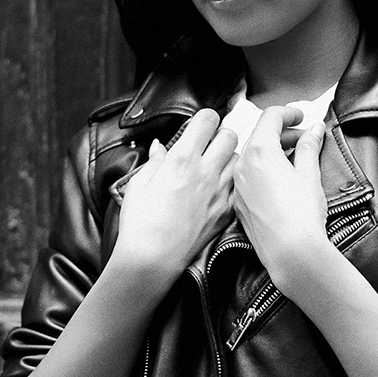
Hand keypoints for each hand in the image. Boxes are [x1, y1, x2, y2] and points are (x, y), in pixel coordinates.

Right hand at [113, 109, 236, 278]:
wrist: (153, 258)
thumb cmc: (141, 223)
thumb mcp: (139, 184)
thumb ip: (154, 161)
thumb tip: (159, 147)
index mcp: (182, 159)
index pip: (207, 120)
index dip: (204, 118)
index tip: (199, 124)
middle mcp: (206, 172)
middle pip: (230, 135)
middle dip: (220, 134)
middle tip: (208, 144)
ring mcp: (220, 192)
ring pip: (237, 160)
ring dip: (227, 158)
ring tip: (213, 166)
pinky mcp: (226, 212)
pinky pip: (238, 187)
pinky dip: (232, 183)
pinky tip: (218, 189)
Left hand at [233, 106, 330, 294]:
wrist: (290, 252)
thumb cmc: (302, 214)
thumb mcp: (309, 174)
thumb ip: (309, 147)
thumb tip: (313, 130)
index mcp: (260, 151)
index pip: (270, 117)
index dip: (288, 113)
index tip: (301, 116)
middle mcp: (242, 165)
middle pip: (260, 137)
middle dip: (283, 134)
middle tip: (305, 138)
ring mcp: (237, 186)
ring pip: (252, 158)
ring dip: (272, 152)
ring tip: (294, 159)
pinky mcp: (238, 205)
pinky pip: (248, 178)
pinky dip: (263, 171)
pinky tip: (280, 180)